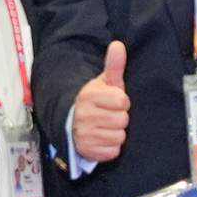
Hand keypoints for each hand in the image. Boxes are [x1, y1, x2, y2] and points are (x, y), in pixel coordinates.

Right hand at [69, 40, 131, 169]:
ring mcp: (83, 134)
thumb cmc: (96, 101)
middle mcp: (83, 115)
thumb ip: (114, 65)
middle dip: (120, 118)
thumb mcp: (105, 83)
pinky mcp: (86, 151)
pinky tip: (103, 139)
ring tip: (106, 127)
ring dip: (116, 133)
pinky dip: (111, 147)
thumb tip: (118, 44)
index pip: (123, 101)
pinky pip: (113, 151)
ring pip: (119, 137)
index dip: (122, 102)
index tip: (114, 102)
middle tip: (109, 116)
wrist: (74, 123)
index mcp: (89, 96)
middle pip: (122, 120)